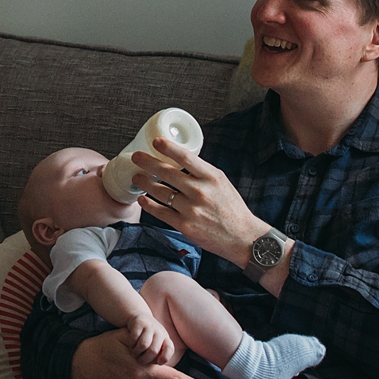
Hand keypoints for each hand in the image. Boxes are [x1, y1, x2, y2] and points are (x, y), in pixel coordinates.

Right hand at [126, 312, 171, 364]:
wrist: (138, 317)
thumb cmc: (147, 337)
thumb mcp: (156, 345)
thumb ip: (158, 356)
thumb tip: (158, 371)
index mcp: (165, 339)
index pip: (170, 349)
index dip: (164, 357)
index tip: (158, 363)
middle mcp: (159, 332)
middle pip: (154, 350)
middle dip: (145, 359)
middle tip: (140, 361)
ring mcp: (149, 327)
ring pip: (143, 345)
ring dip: (137, 352)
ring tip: (134, 354)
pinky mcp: (138, 323)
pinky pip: (134, 338)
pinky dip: (131, 345)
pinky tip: (130, 345)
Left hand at [134, 136, 265, 263]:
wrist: (242, 237)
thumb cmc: (232, 208)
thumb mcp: (221, 183)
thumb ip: (202, 172)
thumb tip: (180, 160)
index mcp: (211, 177)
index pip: (186, 157)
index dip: (168, 148)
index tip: (156, 141)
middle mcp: (200, 191)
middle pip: (167, 172)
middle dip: (147, 162)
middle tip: (136, 157)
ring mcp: (191, 209)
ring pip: (161, 192)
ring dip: (145, 183)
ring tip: (137, 177)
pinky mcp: (185, 226)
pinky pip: (161, 212)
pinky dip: (149, 205)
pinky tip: (142, 199)